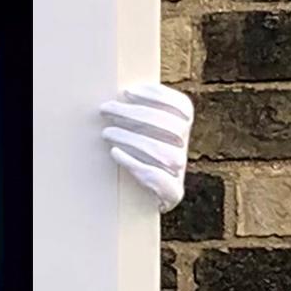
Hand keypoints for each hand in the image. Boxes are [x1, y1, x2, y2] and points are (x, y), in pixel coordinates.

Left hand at [99, 82, 192, 212]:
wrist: (141, 199)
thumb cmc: (135, 156)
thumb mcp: (140, 132)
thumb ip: (136, 114)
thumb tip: (119, 94)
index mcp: (182, 129)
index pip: (182, 107)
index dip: (158, 96)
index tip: (128, 92)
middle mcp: (185, 148)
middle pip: (171, 126)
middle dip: (136, 114)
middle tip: (105, 108)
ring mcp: (180, 171)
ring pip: (165, 151)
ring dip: (133, 139)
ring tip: (106, 132)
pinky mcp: (172, 193)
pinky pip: (157, 177)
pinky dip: (134, 163)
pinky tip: (115, 153)